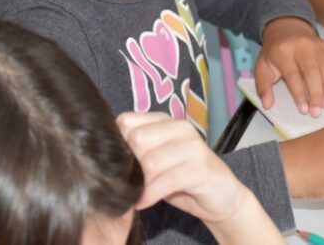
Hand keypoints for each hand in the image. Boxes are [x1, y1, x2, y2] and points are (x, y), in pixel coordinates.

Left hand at [117, 112, 254, 223]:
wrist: (222, 197)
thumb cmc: (182, 179)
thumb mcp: (155, 162)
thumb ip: (136, 152)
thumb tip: (102, 156)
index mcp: (166, 121)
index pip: (126, 121)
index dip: (118, 145)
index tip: (120, 165)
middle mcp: (180, 127)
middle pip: (136, 140)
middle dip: (130, 167)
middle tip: (130, 183)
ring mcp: (193, 146)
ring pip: (150, 162)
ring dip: (140, 184)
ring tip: (137, 194)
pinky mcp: (201, 168)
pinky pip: (165, 181)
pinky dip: (150, 195)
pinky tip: (146, 202)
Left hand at [256, 17, 323, 116]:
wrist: (286, 29)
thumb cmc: (275, 52)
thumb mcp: (261, 67)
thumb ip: (263, 86)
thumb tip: (267, 104)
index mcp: (282, 51)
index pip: (293, 75)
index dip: (299, 93)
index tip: (304, 110)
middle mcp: (301, 45)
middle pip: (311, 71)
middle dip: (316, 93)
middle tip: (318, 111)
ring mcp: (316, 44)